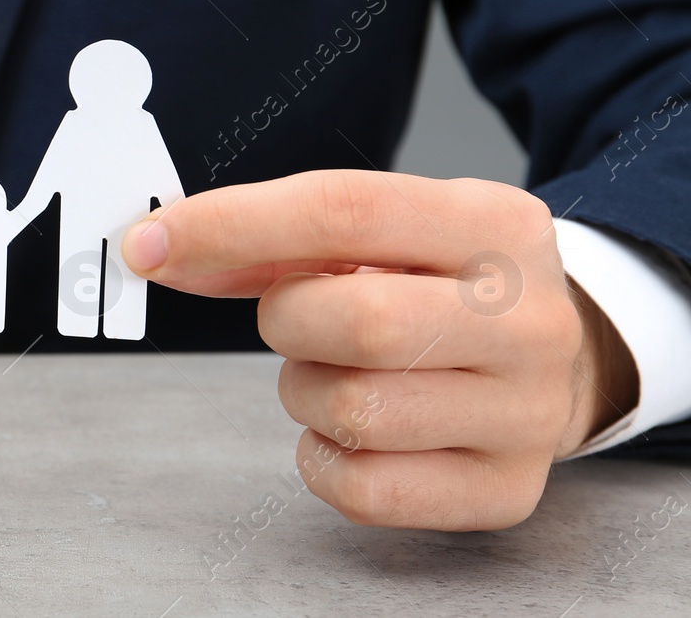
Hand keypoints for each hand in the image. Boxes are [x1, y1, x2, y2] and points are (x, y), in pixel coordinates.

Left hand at [121, 170, 637, 529]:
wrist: (552, 359)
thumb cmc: (437, 284)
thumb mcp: (380, 233)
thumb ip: (270, 237)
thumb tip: (159, 250)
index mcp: (496, 223)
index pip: (343, 210)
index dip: (229, 223)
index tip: (148, 243)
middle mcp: (530, 318)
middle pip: (356, 319)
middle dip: (287, 319)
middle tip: (295, 316)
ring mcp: (527, 412)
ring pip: (355, 409)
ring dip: (305, 388)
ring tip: (339, 367)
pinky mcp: (503, 491)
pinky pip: (362, 488)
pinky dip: (322, 455)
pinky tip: (350, 424)